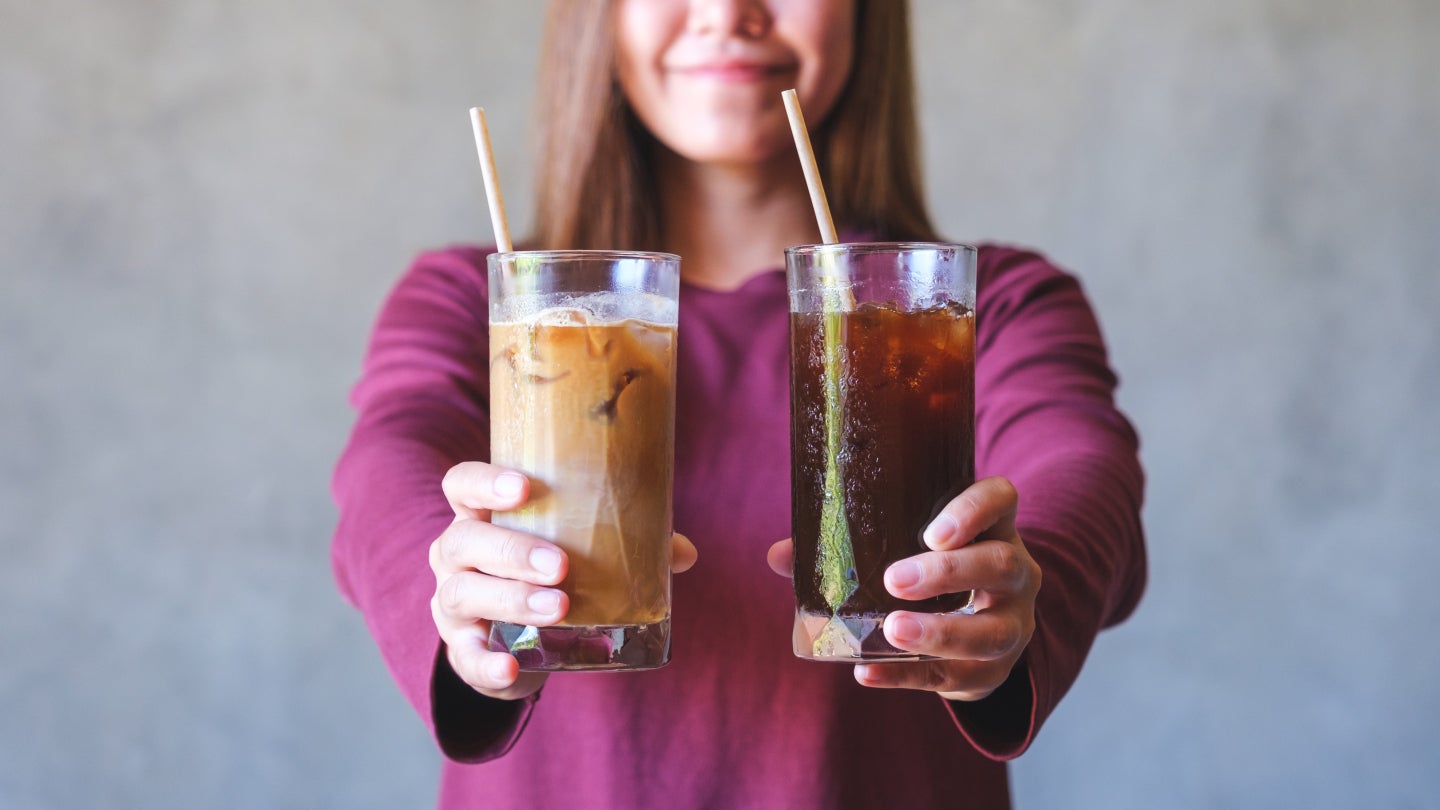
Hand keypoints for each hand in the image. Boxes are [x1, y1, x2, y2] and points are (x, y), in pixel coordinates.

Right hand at [430, 461, 697, 700]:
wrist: (517, 638)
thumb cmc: (549, 573)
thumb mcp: (579, 550)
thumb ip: (628, 544)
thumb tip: (683, 553)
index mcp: (480, 516)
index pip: (462, 485)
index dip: (484, 482)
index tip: (524, 487)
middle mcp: (455, 555)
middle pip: (464, 542)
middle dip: (512, 551)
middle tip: (561, 564)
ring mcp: (452, 603)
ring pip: (463, 594)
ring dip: (512, 599)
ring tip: (559, 607)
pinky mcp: (462, 650)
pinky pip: (465, 658)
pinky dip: (487, 663)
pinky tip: (512, 666)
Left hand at [767, 476, 1039, 700]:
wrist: (983, 629)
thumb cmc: (935, 572)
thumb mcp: (910, 547)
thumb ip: (851, 544)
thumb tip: (780, 554)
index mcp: (996, 527)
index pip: (1000, 500)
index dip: (973, 510)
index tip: (933, 531)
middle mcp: (1016, 573)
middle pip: (999, 566)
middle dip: (948, 574)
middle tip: (896, 580)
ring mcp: (1011, 625)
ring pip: (989, 633)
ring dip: (938, 633)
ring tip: (891, 630)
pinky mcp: (991, 671)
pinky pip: (954, 677)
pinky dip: (906, 676)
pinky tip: (867, 672)